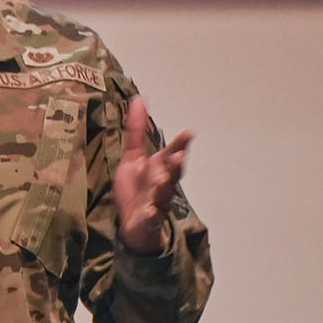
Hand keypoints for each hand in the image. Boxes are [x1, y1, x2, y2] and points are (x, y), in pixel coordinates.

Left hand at [113, 95, 192, 253]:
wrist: (135, 224)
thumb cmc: (137, 188)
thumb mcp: (132, 157)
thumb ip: (136, 131)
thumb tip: (139, 99)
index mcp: (159, 168)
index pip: (172, 154)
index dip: (180, 144)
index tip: (189, 132)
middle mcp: (162, 184)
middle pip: (172, 174)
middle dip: (176, 165)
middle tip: (180, 156)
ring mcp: (157, 202)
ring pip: (164, 194)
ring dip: (165, 187)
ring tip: (163, 179)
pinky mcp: (147, 220)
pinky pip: (151, 218)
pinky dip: (152, 215)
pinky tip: (151, 211)